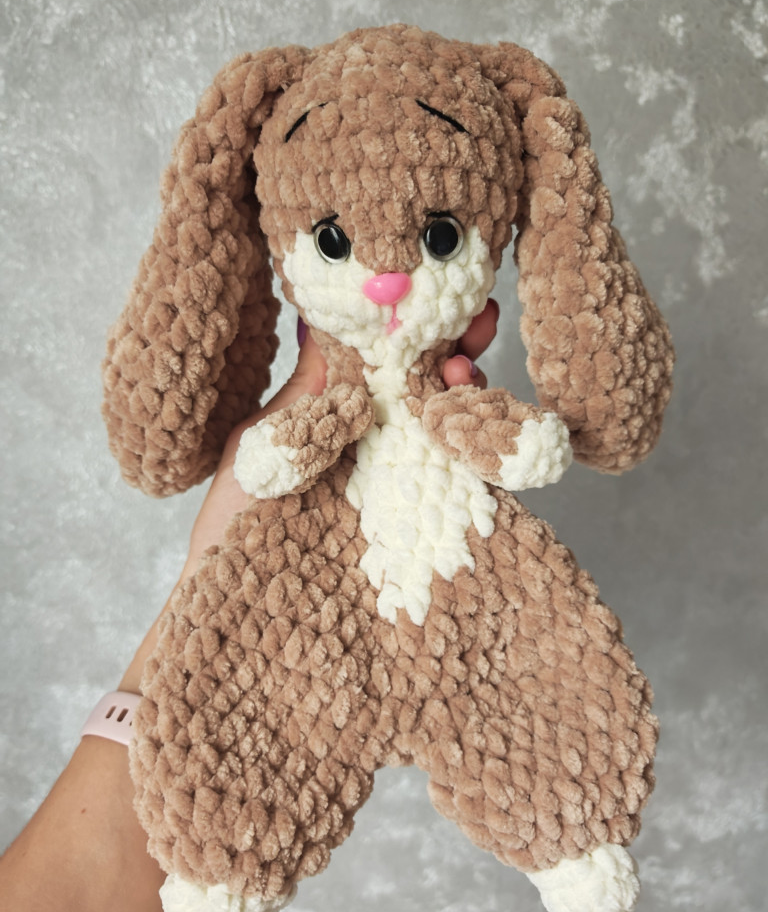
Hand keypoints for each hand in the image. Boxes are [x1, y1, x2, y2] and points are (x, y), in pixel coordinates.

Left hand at [119, 299, 497, 691]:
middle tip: (479, 318)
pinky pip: (462, 483)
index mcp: (335, 420)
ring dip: (466, 395)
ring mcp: (400, 486)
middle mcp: (375, 447)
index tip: (432, 296)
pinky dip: (480, 452)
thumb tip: (330, 316)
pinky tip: (478, 426)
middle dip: (453, 350)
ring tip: (465, 372)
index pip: (381, 362)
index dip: (409, 328)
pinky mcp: (421, 527)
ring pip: (449, 428)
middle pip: (425, 388)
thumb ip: (308, 392)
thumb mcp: (261, 444)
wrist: (235, 615)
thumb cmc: (233, 527)